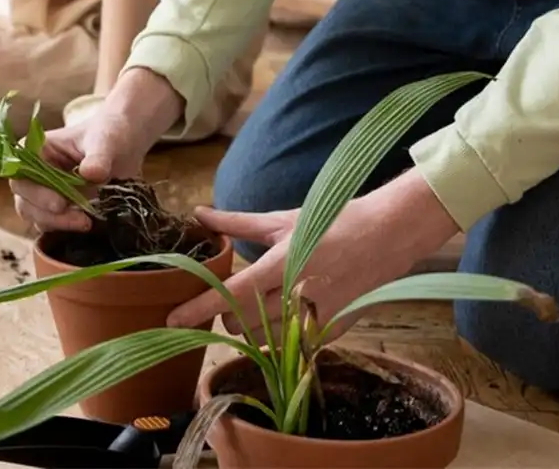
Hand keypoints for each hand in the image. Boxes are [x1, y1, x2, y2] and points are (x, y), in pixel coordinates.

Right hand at [11, 68, 183, 232]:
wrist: (125, 145)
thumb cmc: (108, 134)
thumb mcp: (105, 140)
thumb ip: (98, 157)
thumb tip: (91, 174)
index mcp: (35, 150)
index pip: (21, 175)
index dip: (35, 193)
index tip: (60, 203)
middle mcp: (33, 173)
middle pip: (25, 201)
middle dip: (49, 215)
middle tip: (80, 219)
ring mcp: (44, 192)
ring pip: (36, 217)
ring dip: (59, 224)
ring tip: (87, 223)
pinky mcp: (58, 209)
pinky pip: (52, 225)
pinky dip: (66, 229)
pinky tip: (88, 225)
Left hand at [166, 170, 459, 341]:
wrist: (387, 236)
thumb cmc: (333, 221)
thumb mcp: (283, 219)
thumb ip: (237, 223)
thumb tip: (199, 213)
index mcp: (281, 265)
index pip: (230, 294)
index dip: (197, 310)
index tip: (171, 320)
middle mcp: (296, 296)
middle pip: (241, 324)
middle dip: (227, 315)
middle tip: (230, 298)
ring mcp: (315, 318)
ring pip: (264, 339)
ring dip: (252, 326)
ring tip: (259, 304)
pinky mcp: (331, 332)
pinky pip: (292, 344)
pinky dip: (281, 333)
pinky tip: (288, 312)